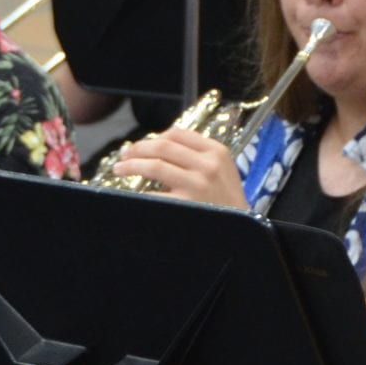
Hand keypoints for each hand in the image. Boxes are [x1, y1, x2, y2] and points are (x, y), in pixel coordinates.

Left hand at [103, 127, 247, 209]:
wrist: (245, 230)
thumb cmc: (229, 202)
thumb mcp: (223, 170)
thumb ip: (199, 155)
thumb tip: (160, 147)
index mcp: (216, 151)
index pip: (178, 133)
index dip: (155, 137)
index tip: (142, 145)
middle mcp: (208, 164)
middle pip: (162, 146)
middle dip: (137, 149)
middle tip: (124, 156)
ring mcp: (197, 184)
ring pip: (154, 165)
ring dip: (131, 166)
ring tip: (120, 169)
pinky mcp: (186, 204)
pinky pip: (154, 193)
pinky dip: (139, 192)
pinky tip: (130, 193)